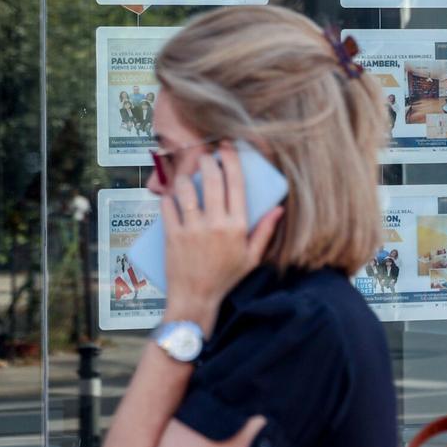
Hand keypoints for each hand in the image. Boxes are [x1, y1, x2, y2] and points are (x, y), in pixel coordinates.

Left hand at [160, 141, 283, 336]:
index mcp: (237, 227)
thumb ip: (265, 231)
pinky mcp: (172, 235)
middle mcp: (215, 225)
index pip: (237, 184)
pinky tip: (172, 196)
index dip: (232, 160)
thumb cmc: (225, 278)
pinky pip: (168, 205)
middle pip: (212, 180)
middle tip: (205, 155)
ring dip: (186, 178)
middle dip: (208, 160)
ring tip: (188, 177)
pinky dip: (168, 197)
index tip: (227, 147)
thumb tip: (278, 209)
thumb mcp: (251, 257)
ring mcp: (192, 229)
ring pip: (187, 189)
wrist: (196, 299)